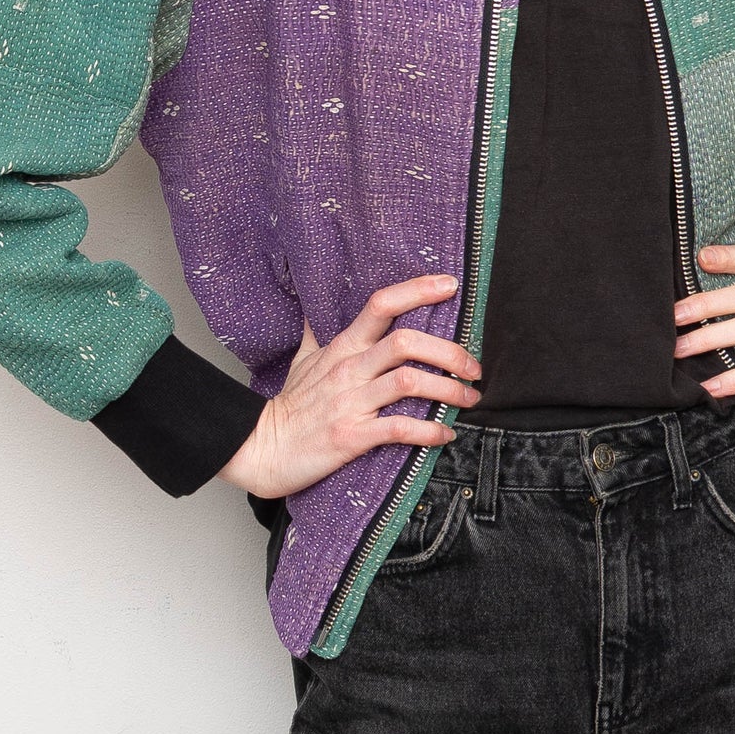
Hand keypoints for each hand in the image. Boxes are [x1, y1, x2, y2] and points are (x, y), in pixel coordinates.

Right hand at [217, 273, 481, 498]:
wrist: (260, 448)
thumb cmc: (290, 406)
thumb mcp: (303, 360)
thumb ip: (317, 333)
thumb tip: (316, 307)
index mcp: (343, 346)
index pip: (381, 304)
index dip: (418, 290)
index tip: (450, 285)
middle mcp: (349, 369)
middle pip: (407, 342)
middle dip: (450, 352)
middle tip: (474, 367)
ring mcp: (350, 402)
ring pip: (409, 382)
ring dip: (449, 390)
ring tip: (469, 398)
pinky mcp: (351, 436)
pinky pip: (399, 428)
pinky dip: (429, 430)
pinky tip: (445, 433)